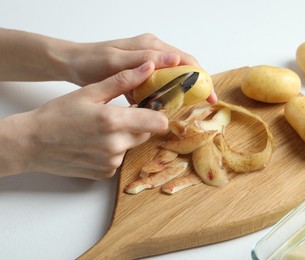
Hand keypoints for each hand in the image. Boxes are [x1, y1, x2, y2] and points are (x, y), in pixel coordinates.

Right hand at [9, 61, 167, 178]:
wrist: (33, 143)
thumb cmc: (58, 115)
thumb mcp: (89, 92)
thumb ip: (122, 80)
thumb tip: (148, 68)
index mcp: (114, 121)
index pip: (158, 122)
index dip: (158, 115)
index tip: (151, 109)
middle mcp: (116, 145)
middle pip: (146, 133)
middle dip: (138, 124)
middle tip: (116, 116)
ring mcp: (111, 162)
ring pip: (131, 146)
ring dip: (123, 138)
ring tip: (100, 131)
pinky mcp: (105, 173)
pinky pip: (119, 160)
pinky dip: (112, 152)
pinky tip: (94, 144)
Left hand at [67, 33, 216, 103]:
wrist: (73, 63)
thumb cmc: (92, 61)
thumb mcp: (116, 61)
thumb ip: (144, 60)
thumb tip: (174, 59)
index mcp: (151, 46)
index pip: (185, 60)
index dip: (201, 77)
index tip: (209, 96)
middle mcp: (152, 50)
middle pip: (183, 67)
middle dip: (196, 85)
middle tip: (204, 104)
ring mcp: (147, 60)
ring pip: (173, 75)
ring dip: (182, 90)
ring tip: (191, 107)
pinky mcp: (141, 70)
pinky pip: (160, 82)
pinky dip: (166, 93)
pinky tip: (167, 105)